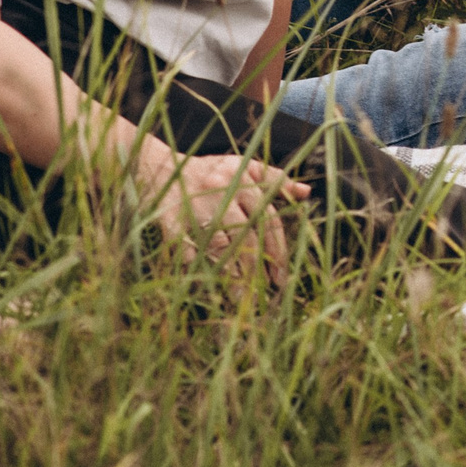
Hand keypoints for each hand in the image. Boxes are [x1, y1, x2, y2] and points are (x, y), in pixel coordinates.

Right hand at [136, 148, 308, 284]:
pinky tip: (208, 288)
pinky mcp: (170, 220)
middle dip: (256, 267)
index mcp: (242, 180)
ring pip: (219, 245)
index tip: (279, 278)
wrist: (159, 168)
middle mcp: (221, 192)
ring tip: (242, 298)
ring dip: (231, 273)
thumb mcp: (244, 168)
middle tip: (263, 294)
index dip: (275, 250)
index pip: (267, 219)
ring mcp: (195, 206)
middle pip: (245, 235)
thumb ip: (275, 180)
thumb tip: (307, 192)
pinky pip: (187, 249)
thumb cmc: (209, 173)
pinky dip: (198, 268)